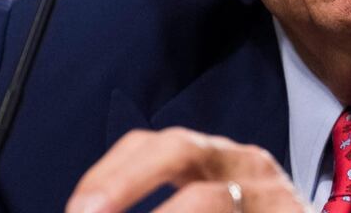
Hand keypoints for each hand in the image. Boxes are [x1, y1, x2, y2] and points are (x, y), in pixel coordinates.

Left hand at [66, 127, 310, 212]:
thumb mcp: (211, 206)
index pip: (154, 145)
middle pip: (179, 148)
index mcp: (216, 161)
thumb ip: (173, 206)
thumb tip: (95, 212)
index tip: (78, 208)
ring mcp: (272, 193)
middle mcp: (245, 165)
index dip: (110, 173)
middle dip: (123, 180)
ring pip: (207, 198)